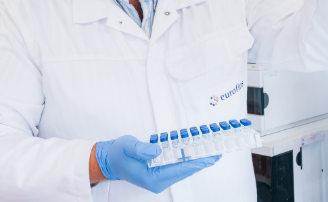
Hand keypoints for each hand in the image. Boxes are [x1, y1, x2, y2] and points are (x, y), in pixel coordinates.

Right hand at [95, 135, 219, 192]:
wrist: (110, 160)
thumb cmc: (118, 154)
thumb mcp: (127, 146)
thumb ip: (141, 149)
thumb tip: (157, 151)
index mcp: (151, 178)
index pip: (179, 170)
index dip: (196, 163)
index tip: (210, 158)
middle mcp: (157, 182)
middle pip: (184, 172)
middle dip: (201, 162)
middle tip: (217, 153)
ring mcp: (160, 180)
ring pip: (183, 171)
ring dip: (197, 162)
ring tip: (212, 153)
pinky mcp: (161, 175)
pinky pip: (178, 168)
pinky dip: (189, 162)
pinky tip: (198, 155)